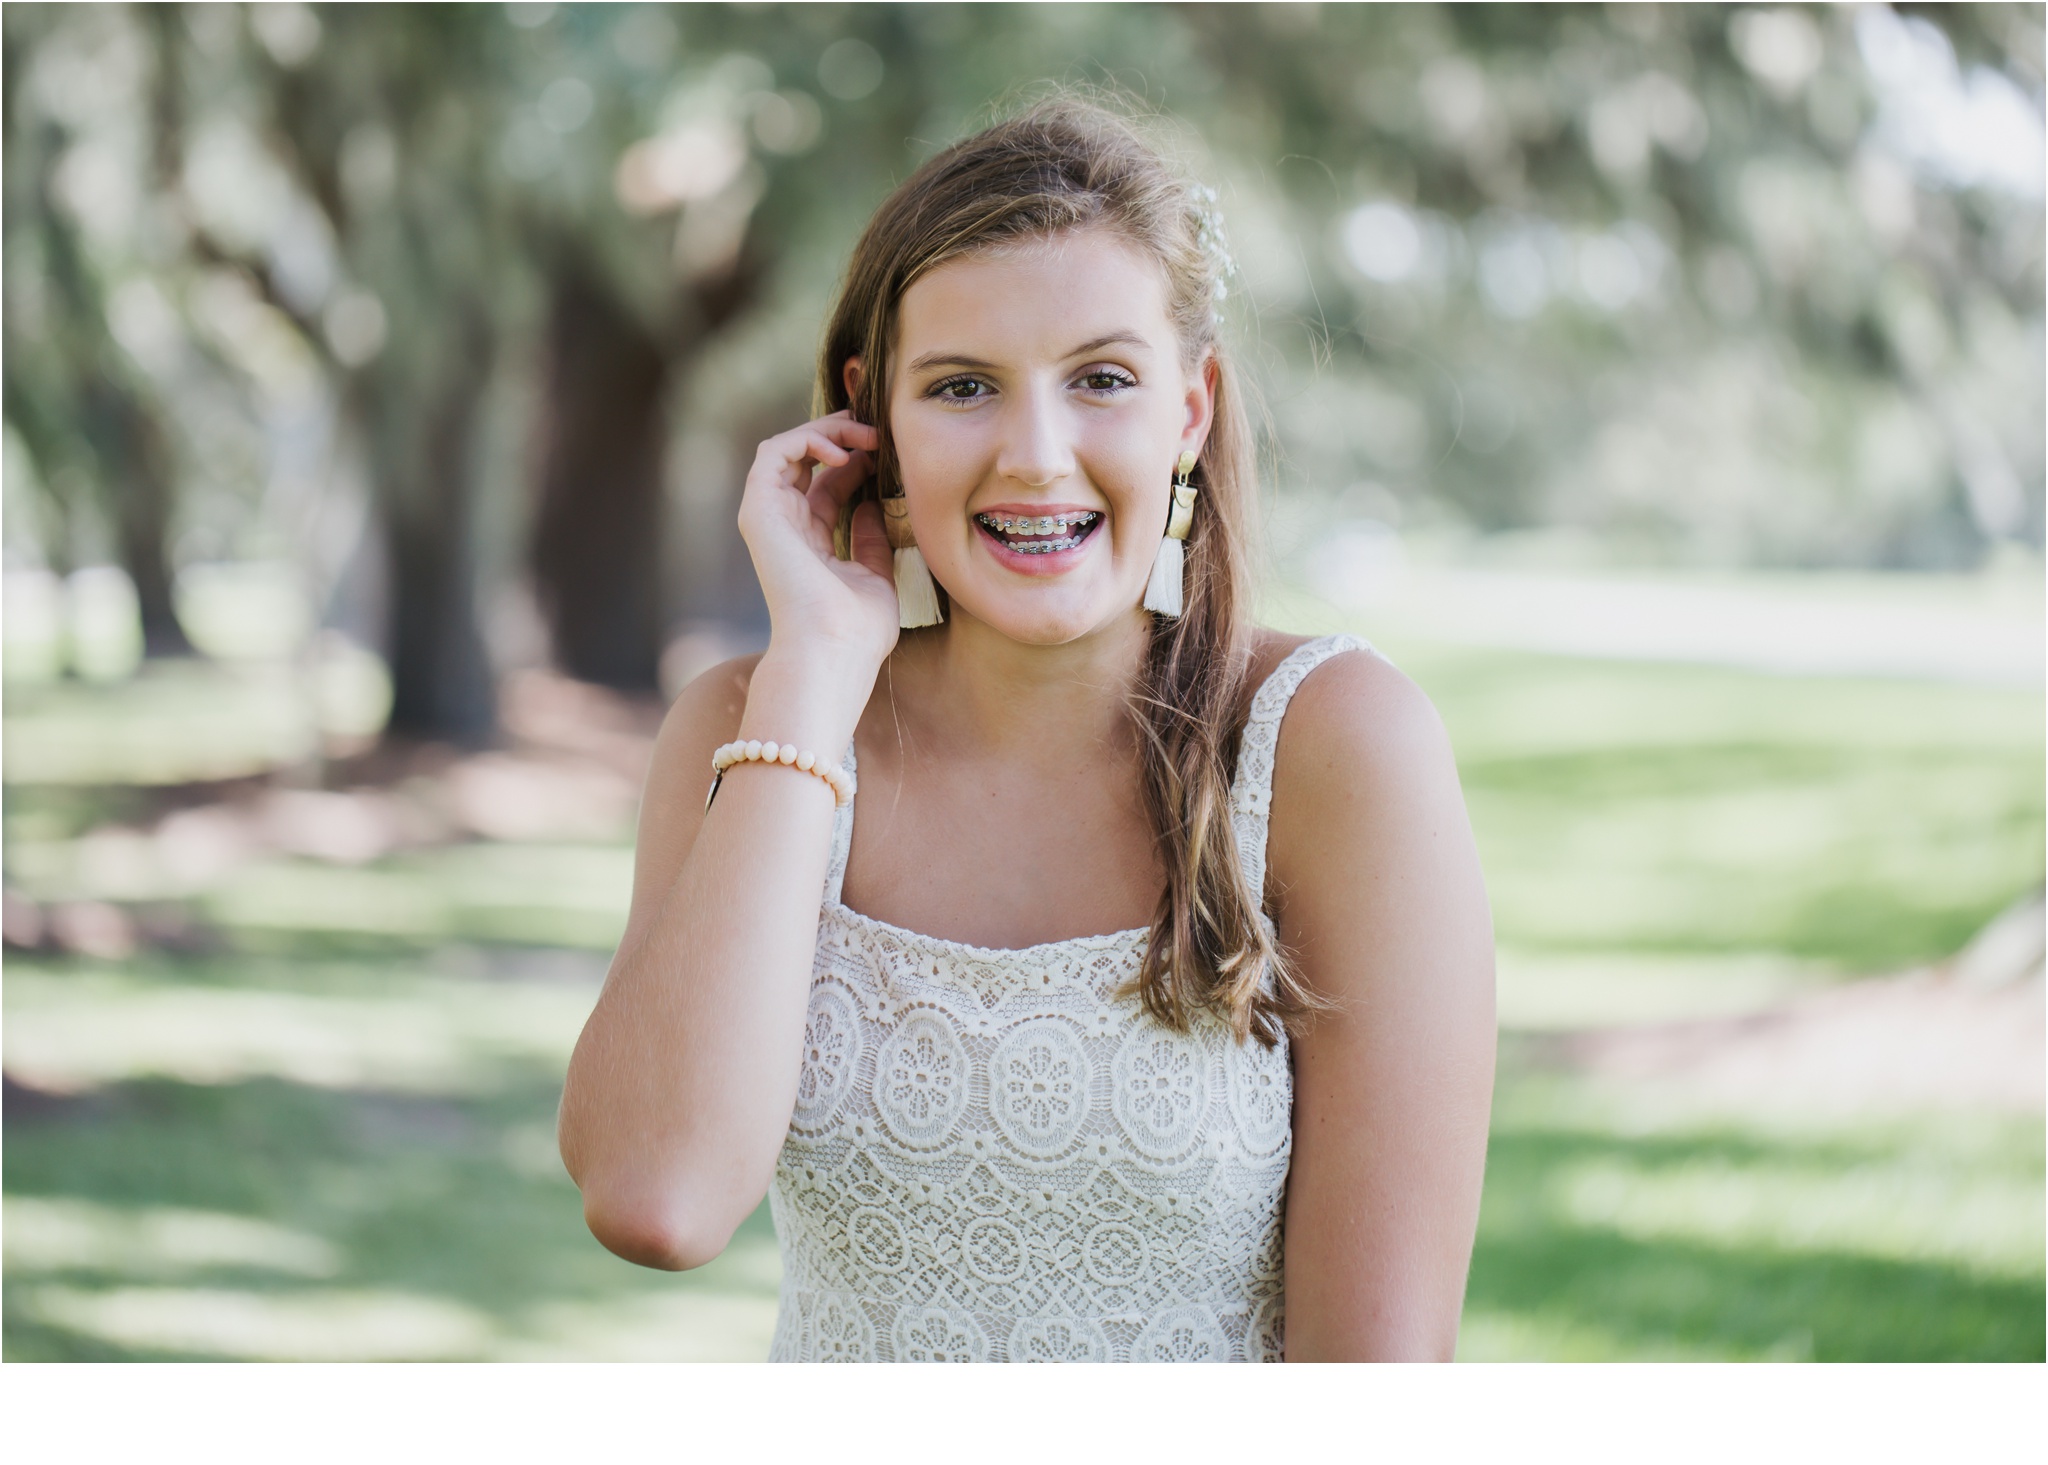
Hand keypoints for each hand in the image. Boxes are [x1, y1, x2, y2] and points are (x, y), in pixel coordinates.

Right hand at [735, 411, 899, 678]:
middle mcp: (785, 527)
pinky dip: (807, 439)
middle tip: (878, 430)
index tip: (889, 451)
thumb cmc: (857, 629)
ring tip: (865, 434)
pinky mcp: (759, 510)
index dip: (856, 460)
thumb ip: (871, 539)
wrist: (835, 648)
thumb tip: (872, 506)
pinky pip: (773, 452)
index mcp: (810, 543)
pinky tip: (844, 451)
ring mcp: (769, 517)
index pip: (826, 485)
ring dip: (827, 431)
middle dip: (841, 435)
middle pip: (804, 461)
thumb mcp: (875, 574)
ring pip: (786, 448)